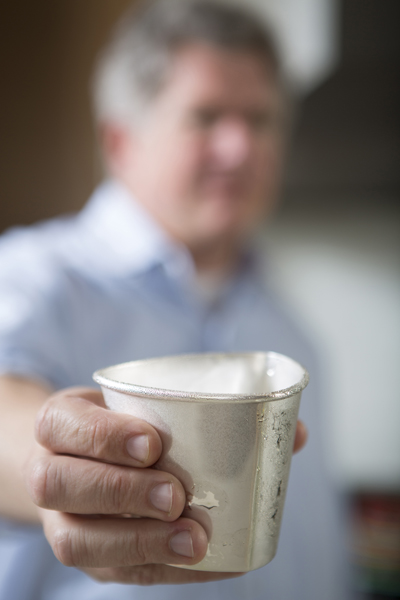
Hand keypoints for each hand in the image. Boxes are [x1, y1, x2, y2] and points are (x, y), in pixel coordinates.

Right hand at [25, 387, 306, 585]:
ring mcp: (63, 520)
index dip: (101, 436)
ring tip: (190, 538)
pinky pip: (113, 572)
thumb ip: (214, 411)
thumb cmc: (125, 427)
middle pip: (60, 485)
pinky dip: (160, 569)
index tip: (152, 443)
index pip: (62, 424)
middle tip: (176, 493)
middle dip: (120, 491)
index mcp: (60, 424)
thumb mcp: (148, 403)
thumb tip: (296, 432)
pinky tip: (203, 561)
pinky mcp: (89, 555)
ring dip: (136, 541)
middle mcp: (49, 471)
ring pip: (75, 540)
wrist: (81, 459)